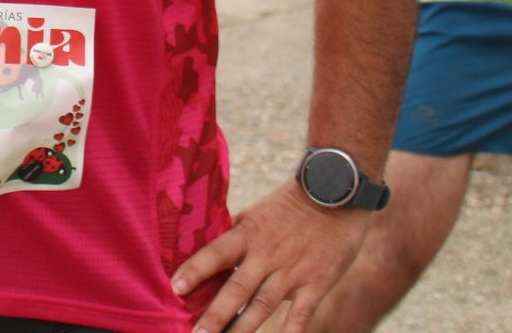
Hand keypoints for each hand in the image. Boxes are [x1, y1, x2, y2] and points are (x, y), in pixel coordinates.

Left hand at [173, 181, 370, 331]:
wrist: (337, 193)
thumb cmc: (291, 204)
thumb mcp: (257, 212)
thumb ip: (235, 233)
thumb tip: (206, 245)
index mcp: (249, 233)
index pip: (216, 253)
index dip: (195, 270)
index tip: (174, 287)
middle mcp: (267, 255)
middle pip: (236, 288)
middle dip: (215, 314)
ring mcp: (292, 271)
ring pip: (263, 306)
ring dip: (242, 329)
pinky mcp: (317, 283)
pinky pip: (301, 313)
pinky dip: (291, 331)